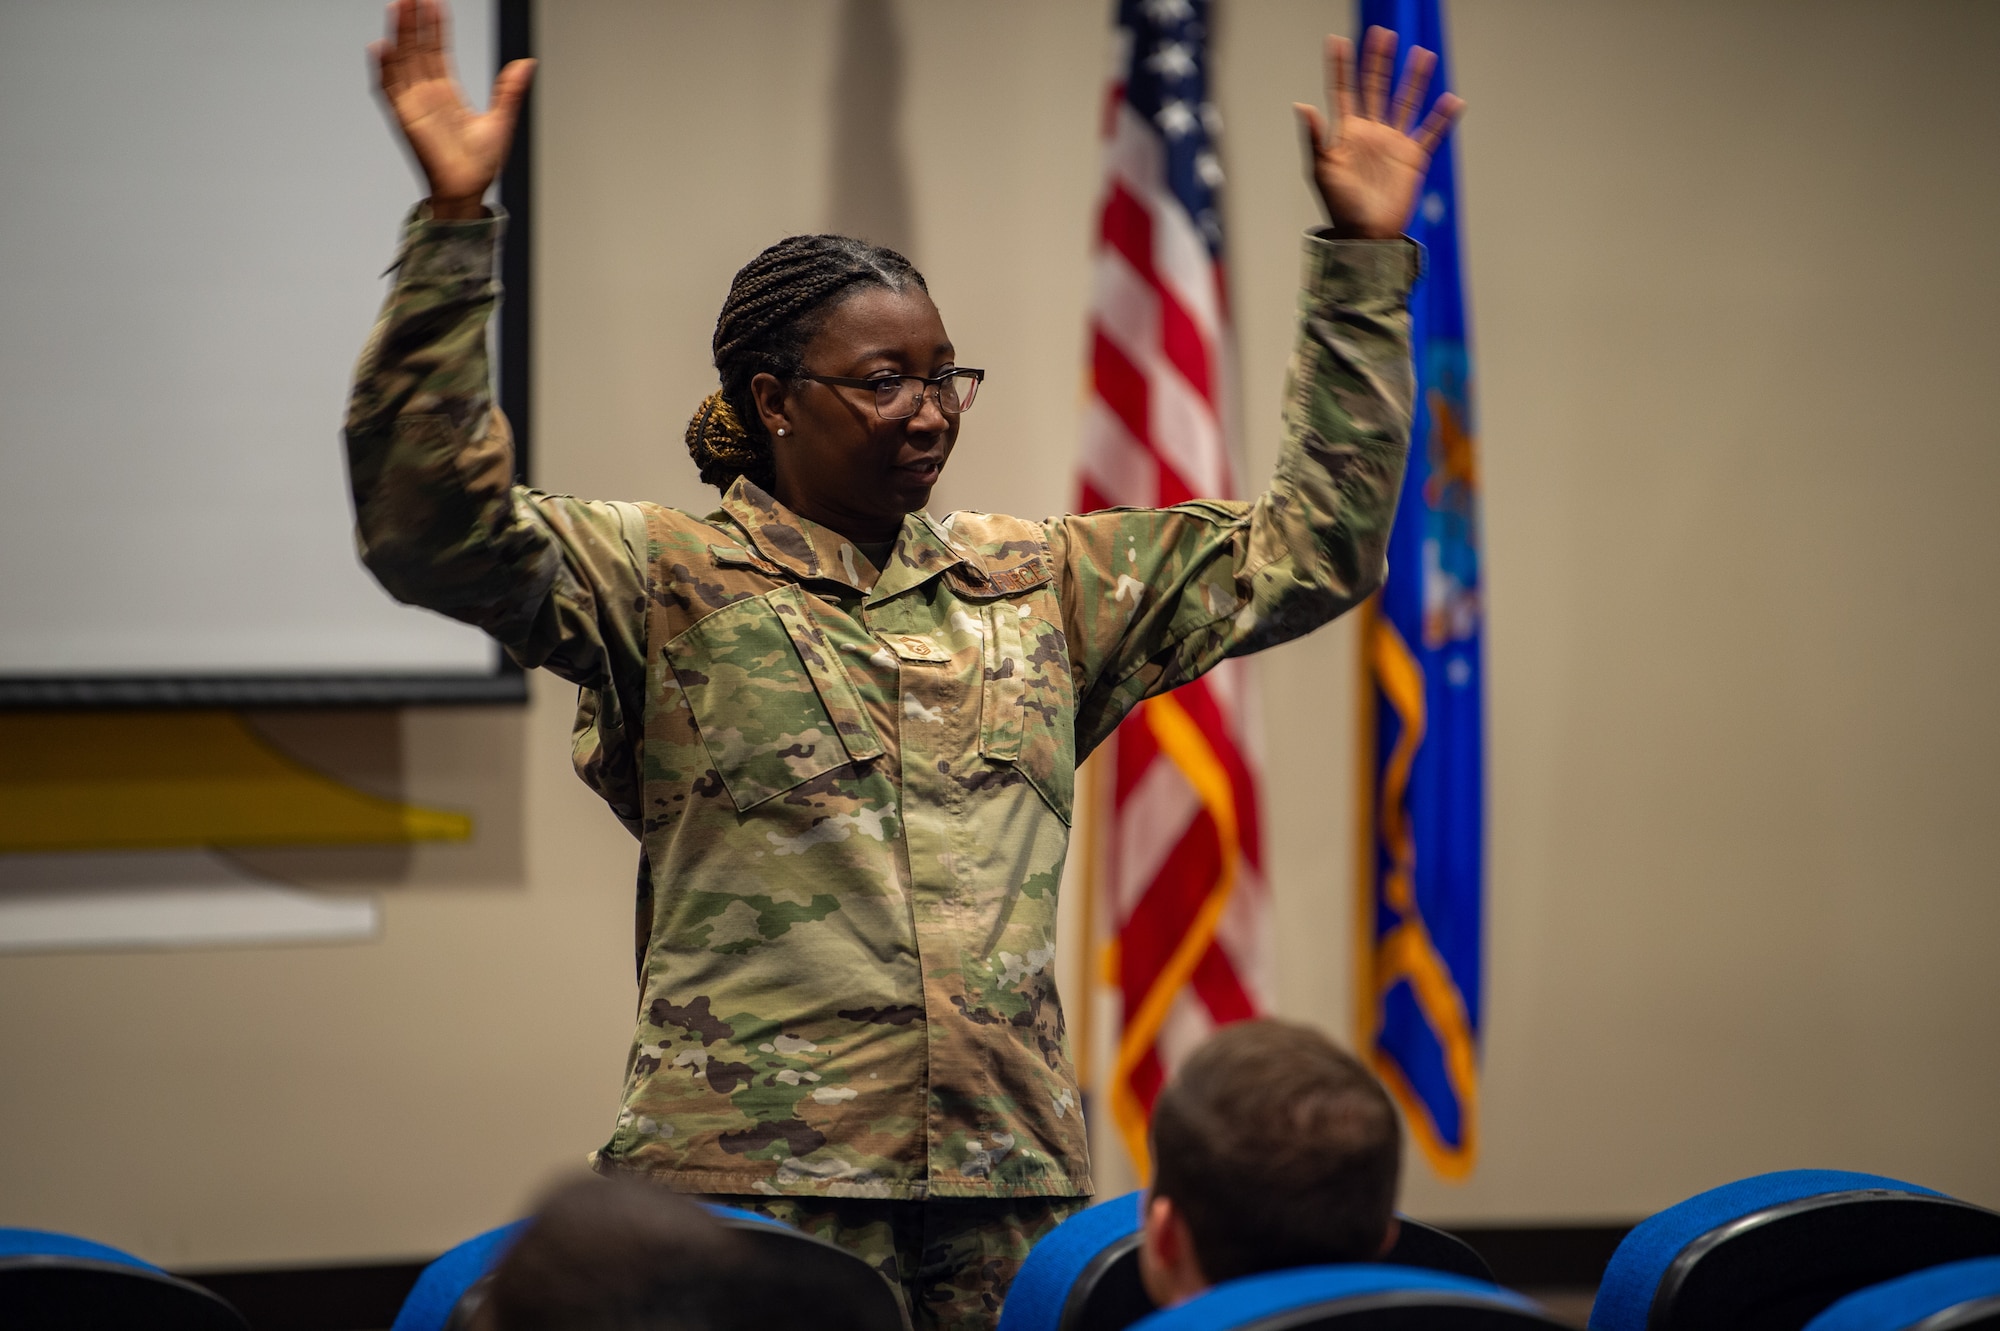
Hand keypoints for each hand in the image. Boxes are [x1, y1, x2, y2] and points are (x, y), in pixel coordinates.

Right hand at [371, 0, 534, 218]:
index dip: (436, 26)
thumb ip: (510, 90)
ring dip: (399, 34)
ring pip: (402, 61)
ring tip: (399, 6)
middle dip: (414, 21)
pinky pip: (389, 90)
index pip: (437, 50)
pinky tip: (381, 46)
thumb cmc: (481, 163)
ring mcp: (413, 104)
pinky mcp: (404, 118)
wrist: (468, 190)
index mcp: (447, 92)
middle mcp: (427, 94)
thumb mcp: (501, 119)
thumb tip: (527, 62)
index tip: (435, 2)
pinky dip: (384, 69)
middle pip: (417, 49)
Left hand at [1293, 27, 1463, 239]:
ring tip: (1423, 54)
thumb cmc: (1340, 205)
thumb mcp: (1322, 169)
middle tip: (1383, 34)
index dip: (1339, 67)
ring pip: (1405, 102)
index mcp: (1346, 132)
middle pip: (1375, 87)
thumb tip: (1302, 105)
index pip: (1342, 91)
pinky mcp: (1413, 157)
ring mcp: (1393, 142)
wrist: (1366, 234)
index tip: (1336, 40)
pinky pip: (1432, 133)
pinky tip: (1453, 100)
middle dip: (1378, 61)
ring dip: (1414, 79)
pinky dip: (1443, 118)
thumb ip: (1315, 137)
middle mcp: (1371, 132)